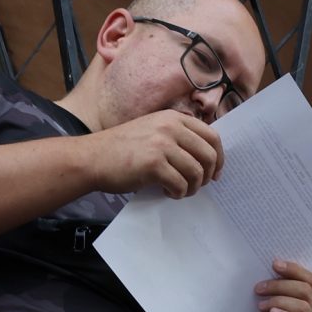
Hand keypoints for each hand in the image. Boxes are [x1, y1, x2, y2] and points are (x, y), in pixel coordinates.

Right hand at [86, 109, 222, 197]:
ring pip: (197, 173)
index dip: (218, 158)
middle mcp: (170, 127)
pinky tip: (166, 191)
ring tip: (179, 191)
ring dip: (192, 187)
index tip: (214, 173)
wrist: (93, 157)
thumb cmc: (122, 149)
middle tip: (197, 186)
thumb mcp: (153, 130)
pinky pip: (180, 184)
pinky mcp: (154, 164)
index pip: (212, 136)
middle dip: (207, 176)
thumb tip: (204, 158)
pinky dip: (177, 193)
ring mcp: (162, 145)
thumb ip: (177, 137)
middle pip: (209, 155)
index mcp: (173, 118)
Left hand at [235, 260, 311, 311]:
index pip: (310, 281)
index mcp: (305, 304)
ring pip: (305, 308)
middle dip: (282, 285)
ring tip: (261, 304)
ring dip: (281, 300)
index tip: (274, 264)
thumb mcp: (265, 304)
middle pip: (307, 292)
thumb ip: (273, 289)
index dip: (295, 270)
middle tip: (260, 288)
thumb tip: (270, 266)